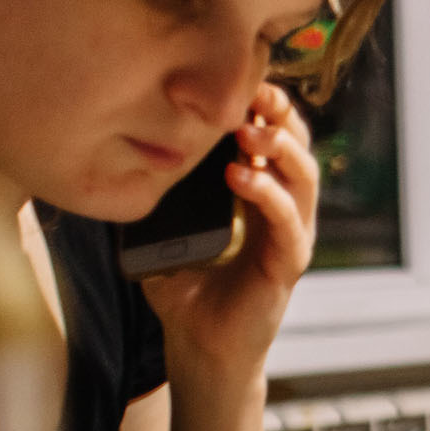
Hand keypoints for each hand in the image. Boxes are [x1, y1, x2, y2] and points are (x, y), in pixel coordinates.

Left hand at [141, 81, 319, 379]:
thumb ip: (160, 194)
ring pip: (305, 179)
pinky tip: (241, 177)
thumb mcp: (166, 230)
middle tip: (256, 93)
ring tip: (248, 131)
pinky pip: (289, 223)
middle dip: (282, 115)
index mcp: (260, 197)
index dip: (267, 107)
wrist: (199, 350)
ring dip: (280, 149)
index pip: (276, 138)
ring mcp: (291, 238)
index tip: (243, 80)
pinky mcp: (287, 266)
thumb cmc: (185, 292)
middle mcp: (284, 212)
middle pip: (300, 148)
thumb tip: (125, 149)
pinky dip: (268, 196)